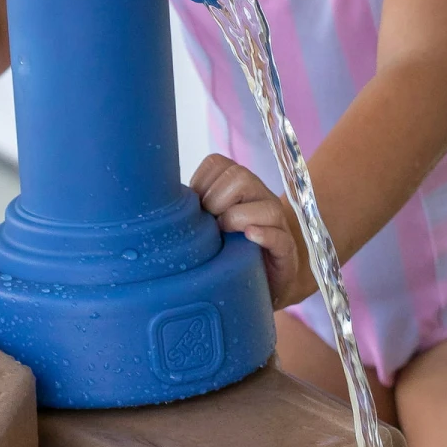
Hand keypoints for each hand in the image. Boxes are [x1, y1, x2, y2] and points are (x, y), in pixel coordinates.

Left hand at [191, 154, 307, 308]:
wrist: (262, 282)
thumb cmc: (229, 250)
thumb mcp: (208, 224)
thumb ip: (193, 209)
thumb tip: (160, 203)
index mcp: (240, 185)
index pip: (218, 163)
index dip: (201, 183)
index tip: (196, 207)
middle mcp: (260, 196)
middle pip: (240, 176)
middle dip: (216, 201)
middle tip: (210, 225)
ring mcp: (276, 222)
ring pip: (263, 204)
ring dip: (235, 218)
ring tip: (225, 236)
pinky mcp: (285, 249)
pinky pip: (279, 236)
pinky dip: (263, 235)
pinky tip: (249, 237)